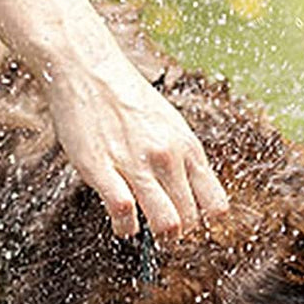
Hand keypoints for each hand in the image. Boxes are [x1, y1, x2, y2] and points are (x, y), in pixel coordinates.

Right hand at [43, 51, 228, 239]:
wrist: (88, 69)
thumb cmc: (129, 99)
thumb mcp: (172, 125)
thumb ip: (183, 159)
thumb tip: (193, 193)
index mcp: (189, 148)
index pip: (215, 204)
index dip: (205, 220)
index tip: (191, 220)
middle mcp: (168, 158)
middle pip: (191, 219)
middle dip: (179, 231)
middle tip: (163, 228)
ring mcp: (136, 164)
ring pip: (166, 223)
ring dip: (158, 235)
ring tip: (146, 230)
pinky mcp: (102, 168)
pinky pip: (124, 212)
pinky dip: (125, 227)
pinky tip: (122, 224)